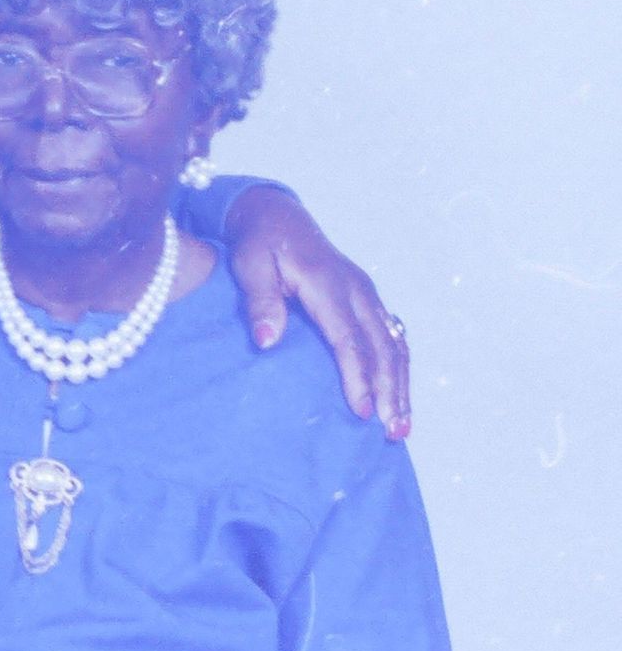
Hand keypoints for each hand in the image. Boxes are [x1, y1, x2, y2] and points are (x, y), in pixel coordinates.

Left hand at [226, 185, 410, 436]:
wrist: (278, 217)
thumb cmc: (258, 245)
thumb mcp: (249, 266)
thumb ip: (259, 302)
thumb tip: (266, 341)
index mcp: (328, 284)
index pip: (348, 338)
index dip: (357, 376)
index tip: (360, 411)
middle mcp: (357, 290)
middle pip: (381, 347)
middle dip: (389, 391)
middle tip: (392, 432)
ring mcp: (368, 294)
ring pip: (394, 345)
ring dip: (400, 386)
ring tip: (401, 426)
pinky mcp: (370, 300)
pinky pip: (392, 338)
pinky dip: (399, 369)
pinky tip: (398, 396)